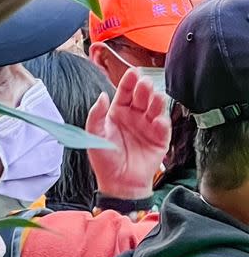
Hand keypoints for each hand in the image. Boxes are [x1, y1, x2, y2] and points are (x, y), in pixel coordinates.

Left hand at [86, 68, 170, 198]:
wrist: (118, 184)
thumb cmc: (105, 160)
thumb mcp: (94, 135)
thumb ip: (96, 115)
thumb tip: (101, 95)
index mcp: (118, 112)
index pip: (124, 93)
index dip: (128, 82)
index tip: (132, 73)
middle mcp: (134, 117)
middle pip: (141, 97)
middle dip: (144, 89)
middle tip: (145, 83)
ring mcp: (147, 127)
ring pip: (155, 109)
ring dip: (156, 102)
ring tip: (156, 97)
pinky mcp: (159, 140)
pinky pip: (163, 128)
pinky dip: (162, 123)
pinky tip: (158, 120)